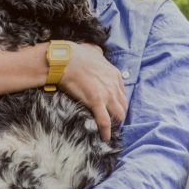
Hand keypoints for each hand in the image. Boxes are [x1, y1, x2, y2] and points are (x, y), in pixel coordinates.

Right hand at [0, 43, 125, 141]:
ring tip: (109, 130)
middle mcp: (114, 85)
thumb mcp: (93, 50)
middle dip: (119, 114)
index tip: (113, 108)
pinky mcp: (96, 102)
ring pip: (118, 114)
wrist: (65, 59)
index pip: (122, 93)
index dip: (118, 102)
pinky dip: (106, 131)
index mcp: (114, 74)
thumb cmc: (76, 54)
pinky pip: (105, 121)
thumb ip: (99, 54)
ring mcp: (107, 94)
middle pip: (123, 105)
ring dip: (115, 123)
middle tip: (112, 121)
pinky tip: (105, 138)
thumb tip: (97, 52)